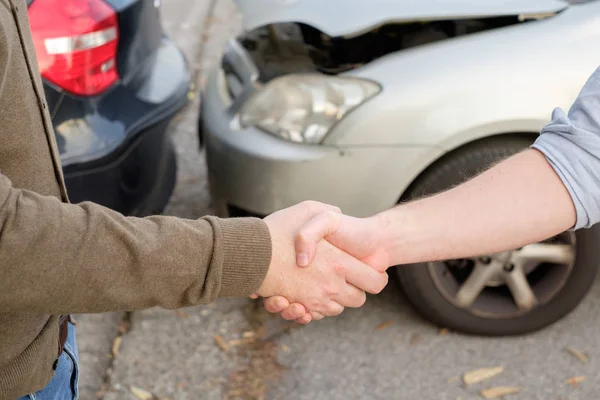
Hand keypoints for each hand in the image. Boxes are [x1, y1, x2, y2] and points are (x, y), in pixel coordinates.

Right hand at [257, 202, 387, 318]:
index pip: (375, 282)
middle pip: (358, 300)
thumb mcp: (308, 209)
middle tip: (346, 278)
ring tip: (321, 284)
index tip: (373, 272)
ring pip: (336, 309)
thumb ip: (329, 212)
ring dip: (332, 300)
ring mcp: (314, 300)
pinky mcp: (297, 306)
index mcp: (339, 264)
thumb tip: (339, 215)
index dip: (377, 278)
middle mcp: (330, 286)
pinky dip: (312, 309)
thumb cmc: (277, 231)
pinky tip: (305, 294)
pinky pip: (315, 315)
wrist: (246, 253)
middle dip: (355, 291)